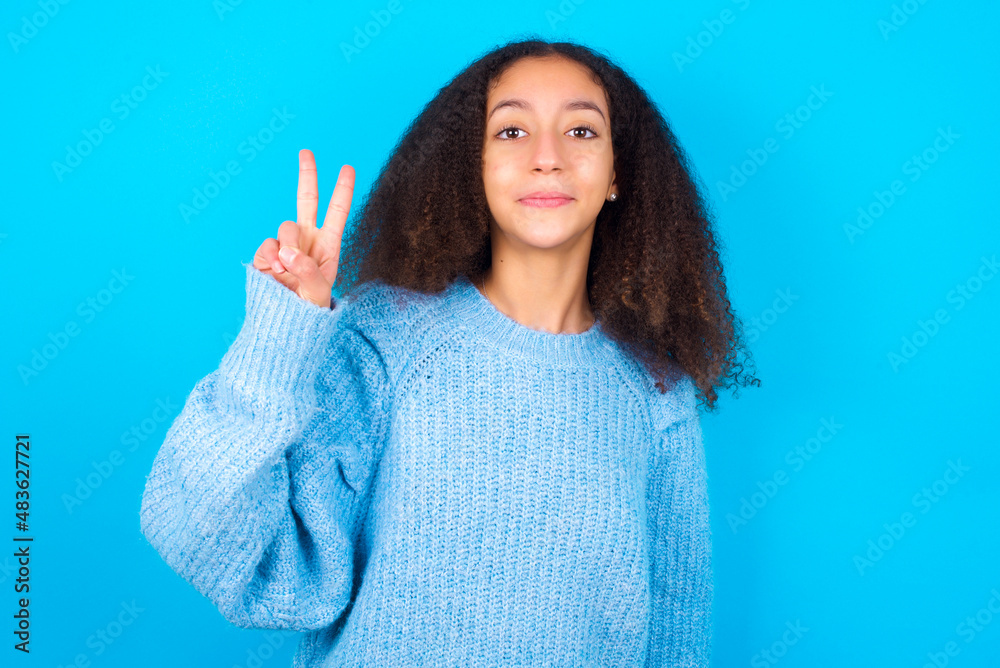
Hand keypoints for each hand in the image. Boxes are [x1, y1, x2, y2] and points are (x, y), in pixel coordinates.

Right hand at [252, 149, 354, 307]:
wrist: (285, 322)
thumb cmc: (308, 308)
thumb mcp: (318, 292)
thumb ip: (308, 271)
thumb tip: (287, 252)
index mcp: (328, 245)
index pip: (337, 213)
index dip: (342, 191)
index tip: (348, 167)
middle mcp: (307, 239)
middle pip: (306, 200)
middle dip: (307, 175)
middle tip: (306, 151)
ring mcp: (285, 245)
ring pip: (286, 227)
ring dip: (289, 246)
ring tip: (289, 270)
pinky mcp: (266, 254)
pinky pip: (267, 245)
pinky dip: (271, 257)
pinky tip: (276, 272)